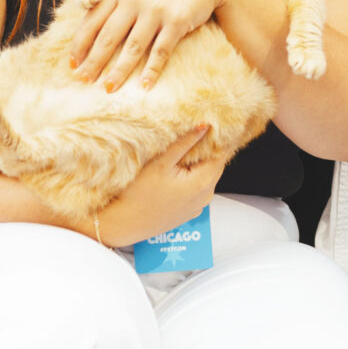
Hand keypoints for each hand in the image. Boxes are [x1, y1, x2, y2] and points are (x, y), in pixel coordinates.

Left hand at [70, 0, 234, 91]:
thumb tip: (91, 12)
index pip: (92, 20)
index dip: (80, 44)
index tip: (73, 63)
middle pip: (108, 37)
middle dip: (93, 62)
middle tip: (83, 80)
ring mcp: (155, 10)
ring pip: (132, 48)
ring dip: (119, 71)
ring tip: (109, 88)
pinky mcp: (177, 20)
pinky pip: (160, 51)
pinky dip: (151, 71)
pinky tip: (144, 86)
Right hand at [95, 127, 225, 246]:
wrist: (124, 225)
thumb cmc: (139, 195)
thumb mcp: (161, 163)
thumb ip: (185, 143)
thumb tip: (205, 126)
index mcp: (203, 182)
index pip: (223, 154)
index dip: (219, 138)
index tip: (214, 124)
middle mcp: (206, 196)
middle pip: (216, 165)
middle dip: (210, 149)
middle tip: (200, 131)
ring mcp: (199, 205)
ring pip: (208, 176)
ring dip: (201, 163)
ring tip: (187, 150)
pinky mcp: (190, 211)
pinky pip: (199, 189)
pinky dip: (195, 177)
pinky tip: (180, 171)